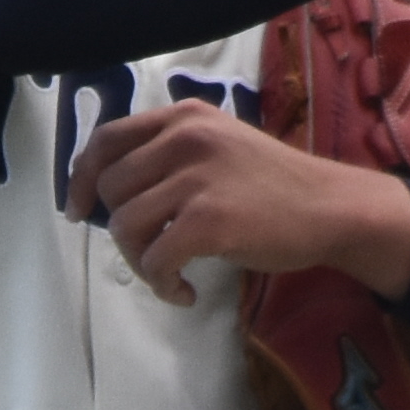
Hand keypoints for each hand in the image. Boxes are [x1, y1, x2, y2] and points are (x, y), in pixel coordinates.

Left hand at [64, 100, 409, 304]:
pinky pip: (154, 260)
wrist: (331, 207)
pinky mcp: (209, 220)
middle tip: (151, 251)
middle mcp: (185, 138)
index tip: (78, 208)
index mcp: (184, 118)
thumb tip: (109, 192)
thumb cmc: (277, 183)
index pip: (106, 139)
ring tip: (170, 274)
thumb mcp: (221, 144)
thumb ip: (171, 153)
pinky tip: (185, 292)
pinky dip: (162, 285)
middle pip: (110, 188)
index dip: (80, 177)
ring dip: (140, 262)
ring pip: (125, 226)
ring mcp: (197, 178)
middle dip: (121, 229)